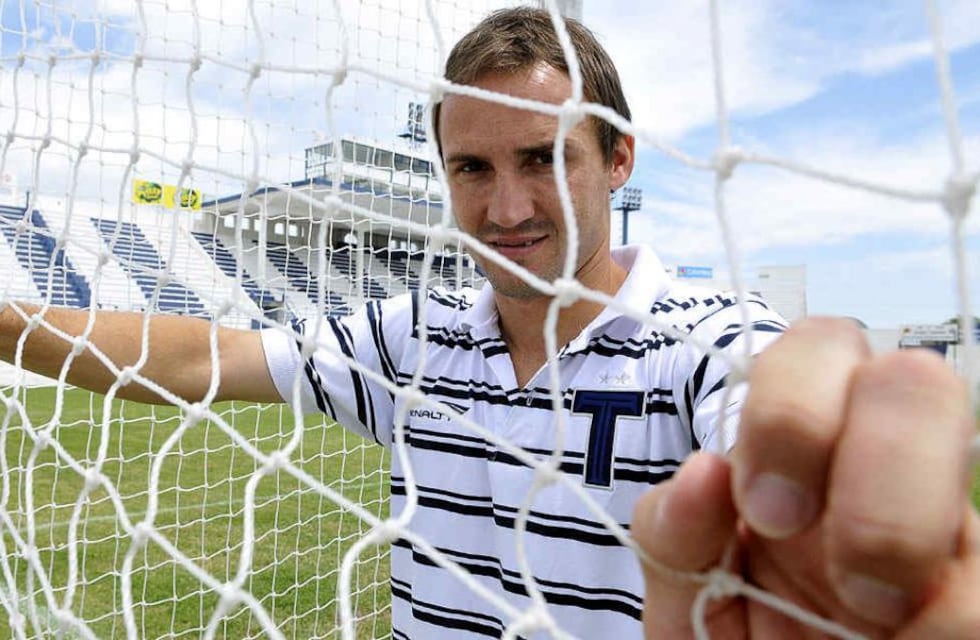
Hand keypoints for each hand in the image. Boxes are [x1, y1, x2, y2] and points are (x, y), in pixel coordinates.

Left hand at [631, 317, 979, 638]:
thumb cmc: (726, 637)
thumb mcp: (682, 590)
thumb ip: (674, 533)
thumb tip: (705, 471)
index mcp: (793, 446)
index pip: (819, 348)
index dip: (794, 411)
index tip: (765, 510)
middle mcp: (874, 464)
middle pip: (914, 380)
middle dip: (874, 461)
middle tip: (829, 554)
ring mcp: (940, 523)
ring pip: (968, 459)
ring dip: (908, 534)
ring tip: (869, 614)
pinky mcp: (975, 589)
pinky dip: (946, 618)